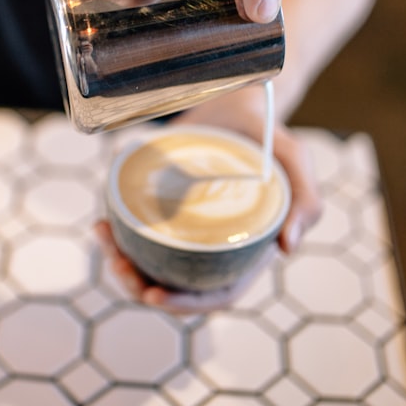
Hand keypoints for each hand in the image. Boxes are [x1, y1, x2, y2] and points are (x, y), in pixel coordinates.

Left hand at [96, 85, 321, 312]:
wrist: (239, 101)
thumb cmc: (271, 136)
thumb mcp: (295, 161)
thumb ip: (305, 200)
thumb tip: (287, 250)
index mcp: (244, 252)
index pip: (217, 295)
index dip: (186, 304)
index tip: (153, 294)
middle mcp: (211, 247)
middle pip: (174, 284)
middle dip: (139, 285)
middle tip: (118, 264)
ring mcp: (183, 228)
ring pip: (149, 263)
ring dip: (120, 263)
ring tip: (102, 238)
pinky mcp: (162, 207)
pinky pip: (135, 232)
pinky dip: (116, 235)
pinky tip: (101, 223)